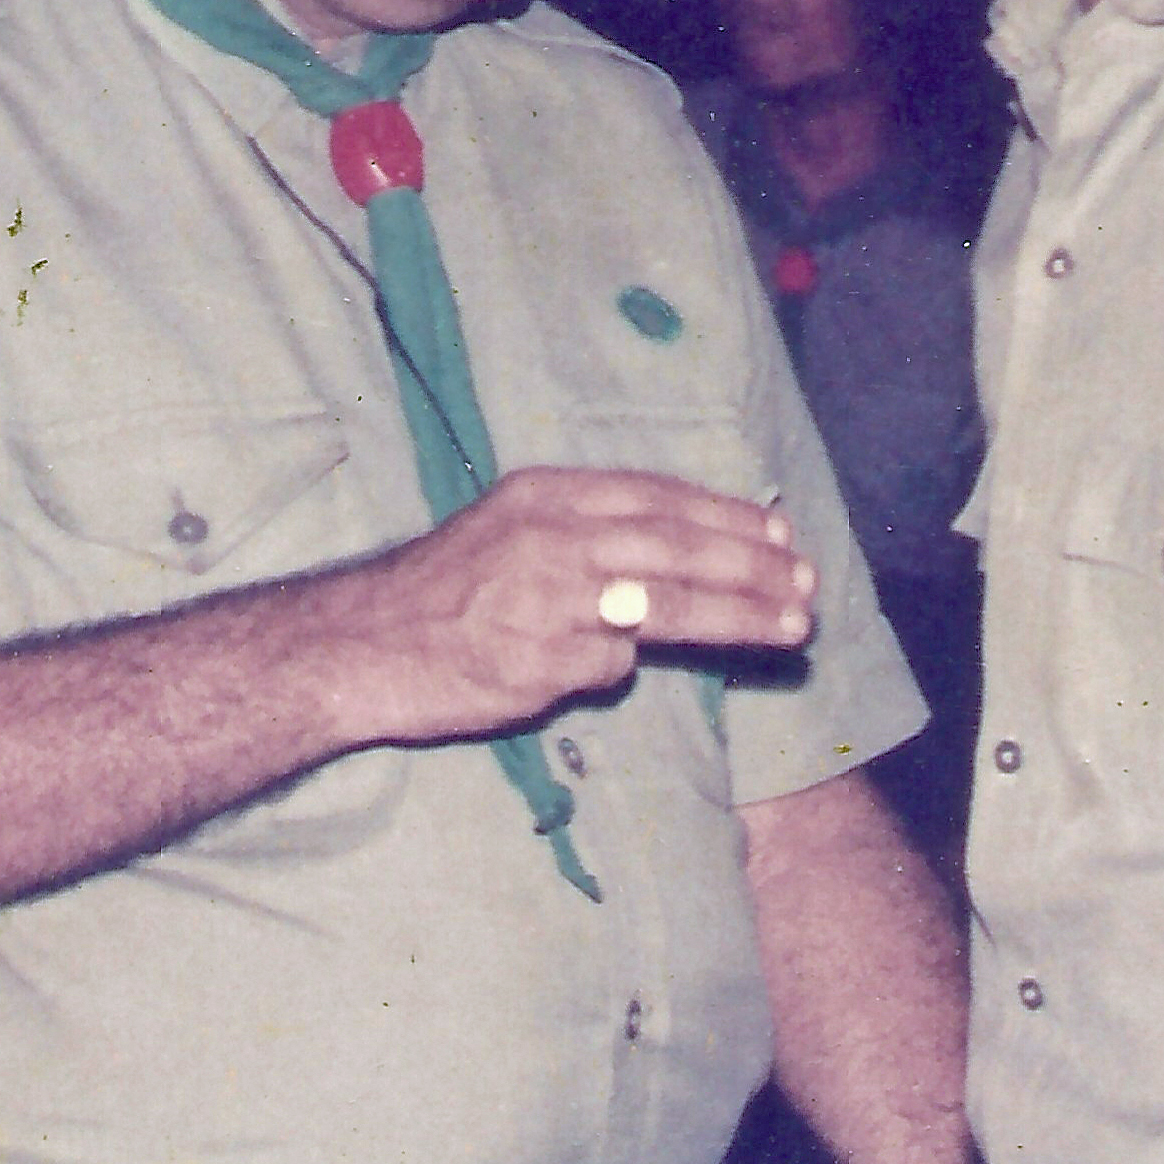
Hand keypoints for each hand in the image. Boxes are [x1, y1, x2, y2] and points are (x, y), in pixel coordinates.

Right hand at [312, 467, 814, 747]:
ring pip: (669, 605)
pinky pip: (609, 665)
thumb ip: (586, 532)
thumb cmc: (439, 589)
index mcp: (548, 494)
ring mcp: (550, 599)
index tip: (779, 533)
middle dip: (753, 567)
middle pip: (679, 547)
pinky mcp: (541, 660)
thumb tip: (675, 546)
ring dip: (738, 617)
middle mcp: (554, 536)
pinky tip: (592, 668)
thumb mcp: (510, 528)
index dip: (727, 516)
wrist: (358, 644)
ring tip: (789, 629)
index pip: (661, 498)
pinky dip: (616, 667)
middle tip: (805, 586)